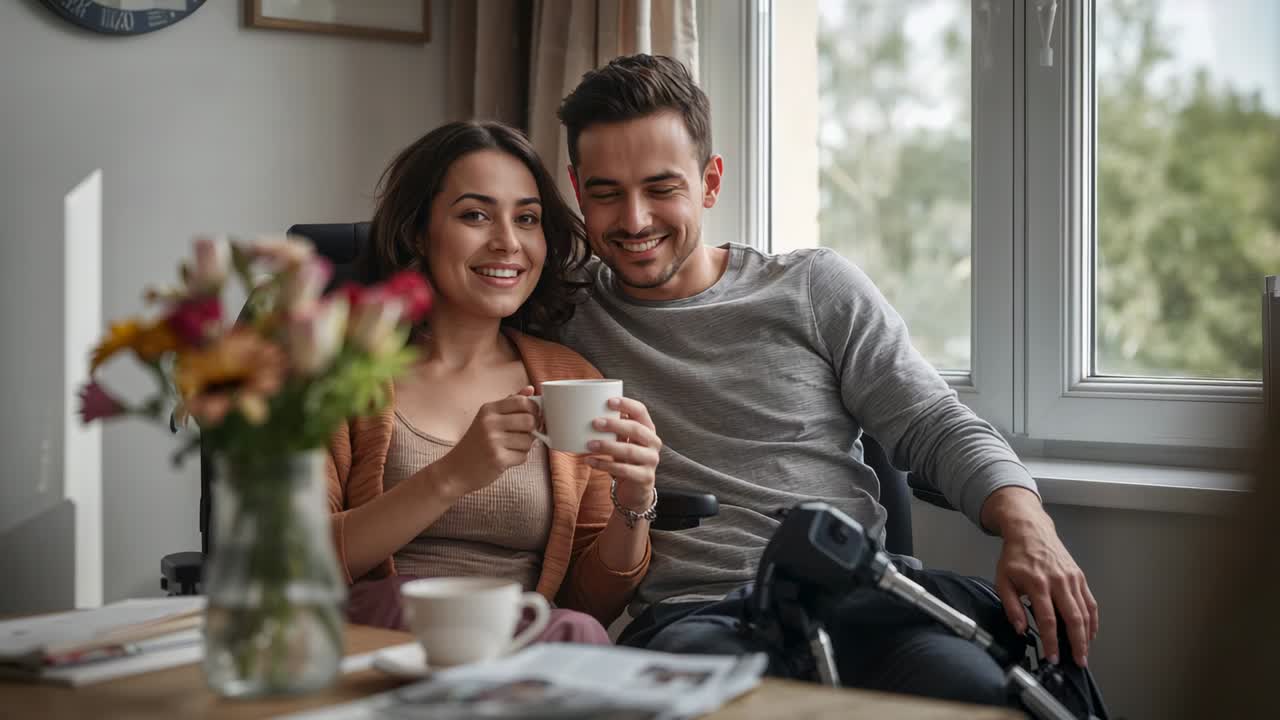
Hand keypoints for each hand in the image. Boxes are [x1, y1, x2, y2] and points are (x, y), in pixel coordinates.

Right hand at [438, 386, 539, 495]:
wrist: (455, 470)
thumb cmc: (475, 444)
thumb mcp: (488, 418)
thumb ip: (510, 403)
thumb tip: (531, 389)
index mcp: (488, 409)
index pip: (522, 401)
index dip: (534, 409)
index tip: (534, 416)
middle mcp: (490, 423)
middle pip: (530, 420)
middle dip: (533, 429)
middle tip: (524, 434)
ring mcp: (493, 441)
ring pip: (529, 440)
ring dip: (525, 446)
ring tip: (510, 448)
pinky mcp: (498, 459)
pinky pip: (523, 456)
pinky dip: (518, 459)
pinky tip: (506, 458)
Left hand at [584, 397, 660, 510]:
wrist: (636, 489)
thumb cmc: (625, 459)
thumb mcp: (622, 441)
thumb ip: (614, 428)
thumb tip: (588, 411)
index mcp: (648, 429)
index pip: (641, 411)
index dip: (626, 404)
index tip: (609, 401)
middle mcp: (653, 443)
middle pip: (636, 429)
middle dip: (615, 425)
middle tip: (594, 423)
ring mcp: (651, 461)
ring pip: (629, 451)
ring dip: (607, 446)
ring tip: (589, 444)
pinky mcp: (645, 477)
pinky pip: (623, 470)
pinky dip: (604, 465)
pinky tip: (590, 461)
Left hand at [983, 487, 1098, 666]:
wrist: (1030, 530)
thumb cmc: (1015, 555)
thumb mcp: (1002, 579)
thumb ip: (1010, 606)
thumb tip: (1020, 628)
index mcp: (1037, 583)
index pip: (1047, 619)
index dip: (1051, 641)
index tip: (1053, 657)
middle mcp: (1058, 581)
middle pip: (1073, 618)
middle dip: (1077, 644)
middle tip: (1078, 661)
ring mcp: (1072, 579)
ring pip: (1085, 612)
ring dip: (1087, 635)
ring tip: (1084, 653)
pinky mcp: (1080, 577)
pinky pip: (1090, 602)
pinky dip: (1093, 619)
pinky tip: (1090, 633)